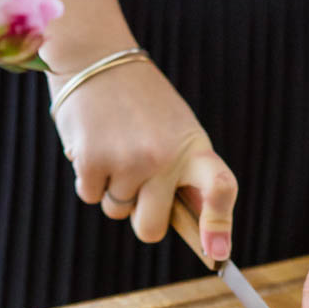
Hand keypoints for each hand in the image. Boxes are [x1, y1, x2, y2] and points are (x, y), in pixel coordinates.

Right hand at [52, 58, 236, 261]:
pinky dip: (87, 177)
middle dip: (140, 218)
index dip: (219, 225)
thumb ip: (185, 174)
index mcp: (194, 146)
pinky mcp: (93, 160)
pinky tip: (92, 142)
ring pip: (116, 210)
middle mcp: (165, 157)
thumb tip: (203, 234)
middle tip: (135, 186)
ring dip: (110, 188)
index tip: (216, 253)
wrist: (96, 54)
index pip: (220, 187)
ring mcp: (129, 160)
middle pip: (151, 228)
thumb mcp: (175, 128)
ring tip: (112, 144)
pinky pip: (90, 196)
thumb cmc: (139, 101)